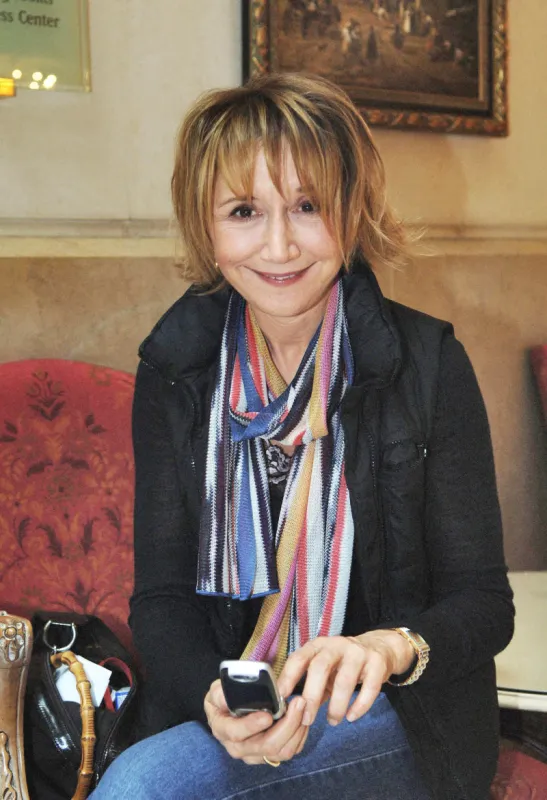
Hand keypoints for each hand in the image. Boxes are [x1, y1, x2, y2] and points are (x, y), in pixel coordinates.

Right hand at [204, 679, 309, 764]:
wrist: (227, 713)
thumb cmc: (224, 699)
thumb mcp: (217, 691)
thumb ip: (220, 693)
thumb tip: (227, 696)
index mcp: (223, 730)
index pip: (236, 733)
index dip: (252, 725)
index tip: (267, 715)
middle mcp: (238, 748)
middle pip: (267, 746)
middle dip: (287, 725)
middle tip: (298, 702)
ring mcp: (255, 754)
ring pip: (281, 752)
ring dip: (297, 730)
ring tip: (302, 706)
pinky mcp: (269, 755)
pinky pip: (290, 751)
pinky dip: (300, 735)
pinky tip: (302, 718)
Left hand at [277, 631, 414, 727]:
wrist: (379, 648)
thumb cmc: (342, 663)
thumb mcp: (324, 668)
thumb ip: (309, 682)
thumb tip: (289, 708)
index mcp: (318, 645)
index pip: (299, 658)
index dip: (289, 677)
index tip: (282, 698)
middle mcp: (337, 645)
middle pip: (320, 667)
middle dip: (312, 696)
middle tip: (307, 719)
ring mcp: (358, 653)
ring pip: (344, 680)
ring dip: (336, 705)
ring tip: (333, 721)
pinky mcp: (378, 664)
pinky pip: (370, 688)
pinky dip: (360, 706)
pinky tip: (352, 717)